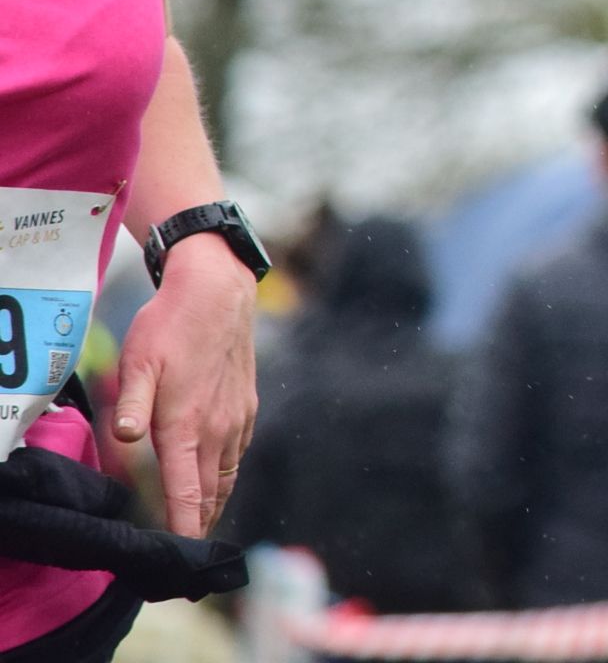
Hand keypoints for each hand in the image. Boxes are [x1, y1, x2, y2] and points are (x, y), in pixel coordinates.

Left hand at [109, 243, 259, 535]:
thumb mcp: (138, 361)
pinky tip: (218, 476)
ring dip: (215, 503)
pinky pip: (238, 452)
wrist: (218, 292)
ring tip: (204, 524)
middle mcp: (218, 428)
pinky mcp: (246, 405)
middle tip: (189, 551)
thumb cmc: (170, 326)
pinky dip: (226, 474)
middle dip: (200, 524)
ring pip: (227, 475)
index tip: (182, 553)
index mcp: (187, 425)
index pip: (186, 490)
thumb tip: (124, 437)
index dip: (184, 525)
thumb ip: (130, 403)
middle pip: (211, 492)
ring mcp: (236, 418)